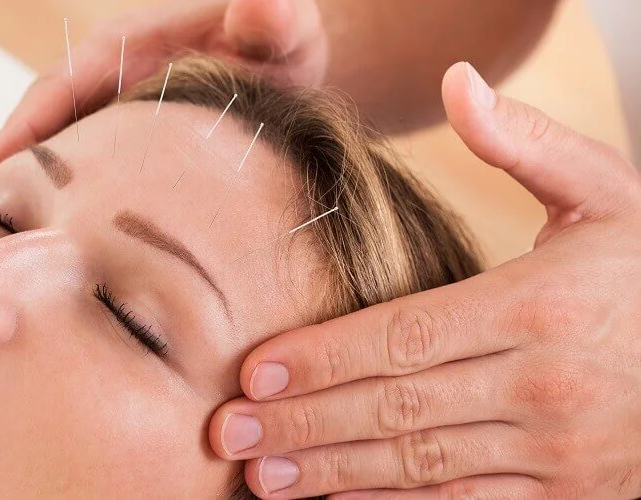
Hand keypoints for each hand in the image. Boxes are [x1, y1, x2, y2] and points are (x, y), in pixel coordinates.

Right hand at [0, 0, 327, 189]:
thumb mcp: (283, 30)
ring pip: (46, 162)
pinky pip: (71, 180)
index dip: (14, 137)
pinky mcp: (114, 150)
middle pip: (32, 132)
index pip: (53, 91)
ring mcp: (103, 118)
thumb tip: (267, 4)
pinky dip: (48, 212)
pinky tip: (39, 261)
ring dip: (13, 204)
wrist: (287, 71)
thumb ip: (273, 20)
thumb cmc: (280, 48)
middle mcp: (100, 82)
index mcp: (122, 48)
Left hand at [210, 62, 640, 498]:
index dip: (324, 357)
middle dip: (305, 421)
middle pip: (398, 406)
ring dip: (336, 473)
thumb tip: (456, 84)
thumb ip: (526, 145)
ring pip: (423, 465)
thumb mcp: (608, 195)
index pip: (406, 336)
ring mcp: (559, 450)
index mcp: (541, 307)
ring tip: (264, 476)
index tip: (255, 370)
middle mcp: (545, 385)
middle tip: (230, 432)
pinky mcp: (571, 495)